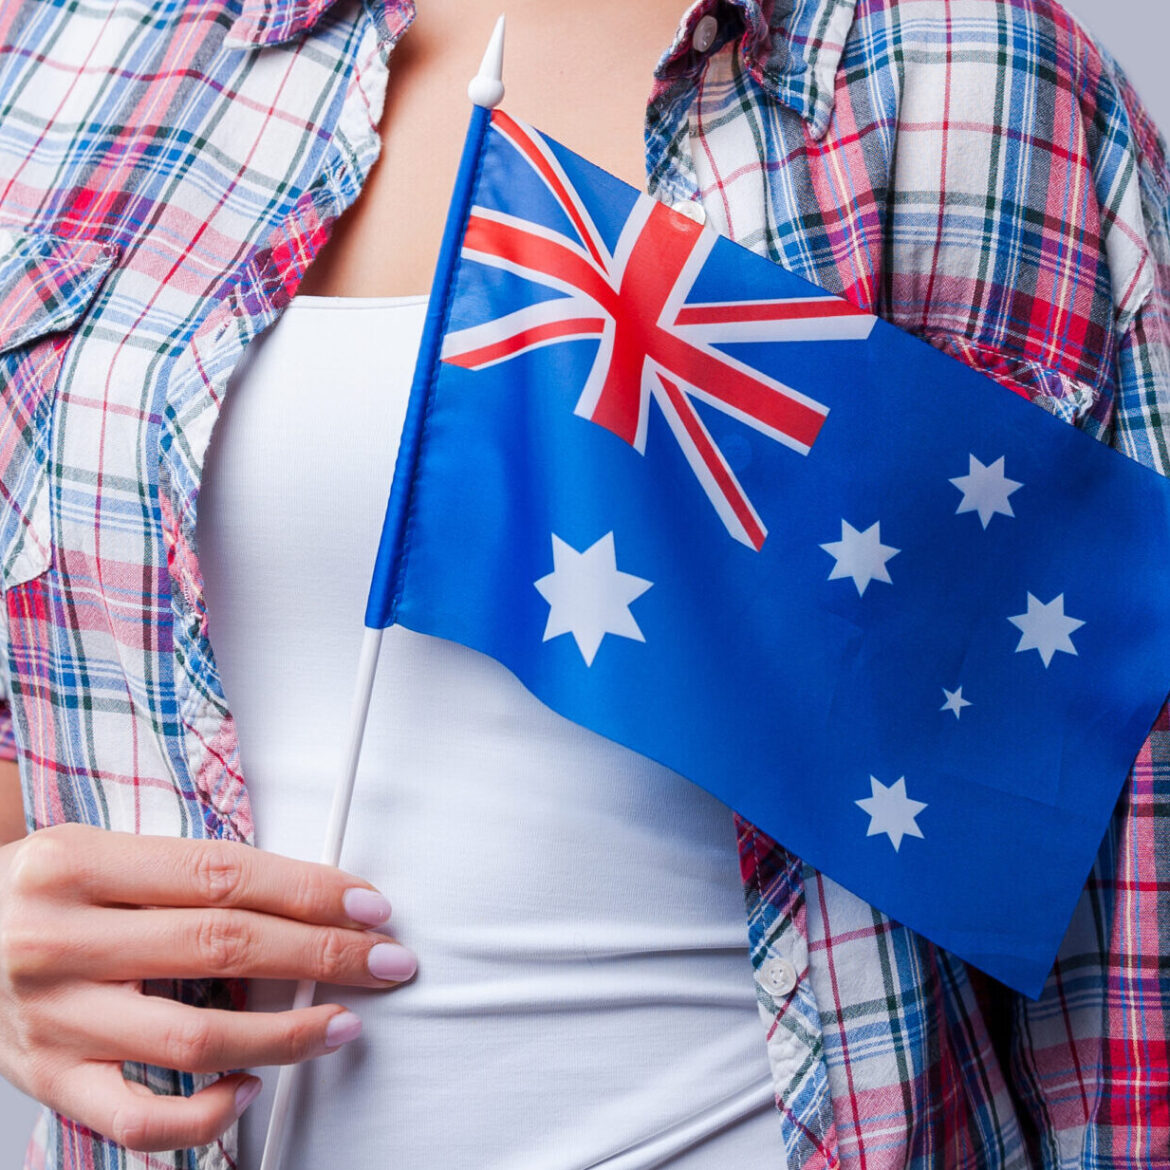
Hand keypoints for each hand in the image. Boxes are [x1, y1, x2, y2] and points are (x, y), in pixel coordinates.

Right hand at [0, 822, 415, 1152]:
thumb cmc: (48, 889)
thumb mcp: (103, 849)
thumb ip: (190, 872)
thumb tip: (308, 901)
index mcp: (79, 863)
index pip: (224, 875)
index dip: (310, 892)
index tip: (370, 908)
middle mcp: (60, 939)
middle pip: (222, 948)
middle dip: (323, 957)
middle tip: (384, 962)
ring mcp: (51, 1017)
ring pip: (193, 1040)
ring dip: (287, 1036)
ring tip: (342, 1023)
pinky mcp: (46, 1079)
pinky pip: (136, 1120)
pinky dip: (204, 1115)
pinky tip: (248, 1086)